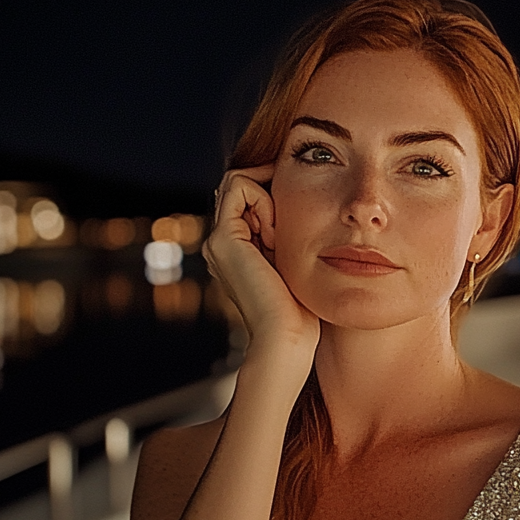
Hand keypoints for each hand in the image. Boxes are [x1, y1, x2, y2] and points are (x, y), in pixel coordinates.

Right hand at [205, 164, 319, 374]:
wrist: (287, 337)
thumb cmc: (301, 308)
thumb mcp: (296, 260)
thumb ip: (288, 235)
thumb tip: (300, 202)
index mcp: (237, 249)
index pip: (249, 195)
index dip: (274, 194)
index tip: (298, 221)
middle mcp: (222, 243)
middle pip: (243, 186)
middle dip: (272, 193)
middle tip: (289, 230)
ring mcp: (218, 241)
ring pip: (240, 182)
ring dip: (269, 199)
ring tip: (281, 237)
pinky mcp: (222, 239)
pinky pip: (240, 187)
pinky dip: (264, 200)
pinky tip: (276, 234)